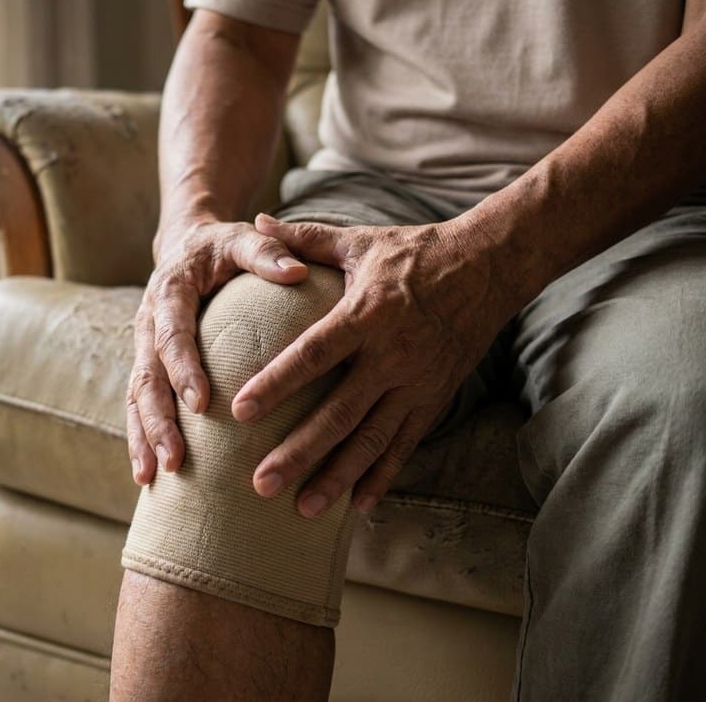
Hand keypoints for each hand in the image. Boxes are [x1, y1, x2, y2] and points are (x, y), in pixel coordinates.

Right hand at [127, 216, 307, 484]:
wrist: (185, 246)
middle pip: (146, 375)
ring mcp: (143, 347)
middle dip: (158, 420)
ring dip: (144, 437)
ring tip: (153, 477)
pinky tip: (148, 476)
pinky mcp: (147, 365)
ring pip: (136, 397)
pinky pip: (138, 404)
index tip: (200, 403)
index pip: (172, 332)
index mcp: (169, 291)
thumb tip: (297, 271)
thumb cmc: (222, 246)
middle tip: (174, 458)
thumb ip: (266, 252)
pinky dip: (141, 438)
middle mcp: (148, 321)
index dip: (183, 367)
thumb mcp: (242, 239)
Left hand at [237, 213, 510, 515]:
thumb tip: (255, 219)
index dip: (277, 383)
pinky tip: (358, 507)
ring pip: (373, 440)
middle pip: (339, 412)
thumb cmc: (414, 253)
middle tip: (259, 483)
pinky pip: (406, 445)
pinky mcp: (435, 399)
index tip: (240, 411)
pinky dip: (383, 476)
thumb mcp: (359, 241)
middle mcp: (392, 355)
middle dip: (299, 451)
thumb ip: (304, 239)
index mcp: (366, 314)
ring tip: (302, 509)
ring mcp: (417, 382)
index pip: (314, 354)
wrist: (488, 268)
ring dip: (337, 476)